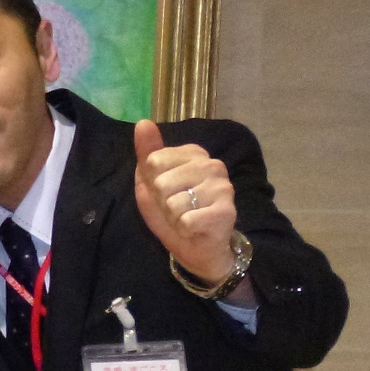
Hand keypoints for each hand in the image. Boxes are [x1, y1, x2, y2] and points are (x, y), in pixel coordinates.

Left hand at [131, 119, 239, 282]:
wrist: (200, 248)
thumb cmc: (174, 213)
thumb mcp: (151, 182)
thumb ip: (147, 152)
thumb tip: (143, 123)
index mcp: (194, 153)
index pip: (153, 161)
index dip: (152, 184)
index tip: (167, 192)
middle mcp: (212, 165)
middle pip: (160, 183)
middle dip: (162, 203)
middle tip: (177, 209)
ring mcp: (223, 187)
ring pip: (172, 203)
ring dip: (174, 218)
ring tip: (187, 219)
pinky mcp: (226, 211)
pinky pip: (186, 221)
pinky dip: (184, 230)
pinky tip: (196, 229)